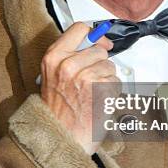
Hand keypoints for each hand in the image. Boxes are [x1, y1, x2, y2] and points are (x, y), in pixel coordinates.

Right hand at [40, 22, 119, 154]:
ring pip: (110, 67)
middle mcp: (68, 64)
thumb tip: (96, 41)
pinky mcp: (101, 90)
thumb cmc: (56, 112)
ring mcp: (85, 77)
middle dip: (100, 64)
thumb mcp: (52, 76)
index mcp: (53, 57)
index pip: (80, 28)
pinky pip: (115, 82)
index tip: (101, 42)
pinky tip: (97, 103)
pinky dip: (111, 93)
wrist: (59, 139)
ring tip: (91, 95)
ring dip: (106, 80)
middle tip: (89, 82)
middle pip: (100, 50)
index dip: (95, 35)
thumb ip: (70, 56)